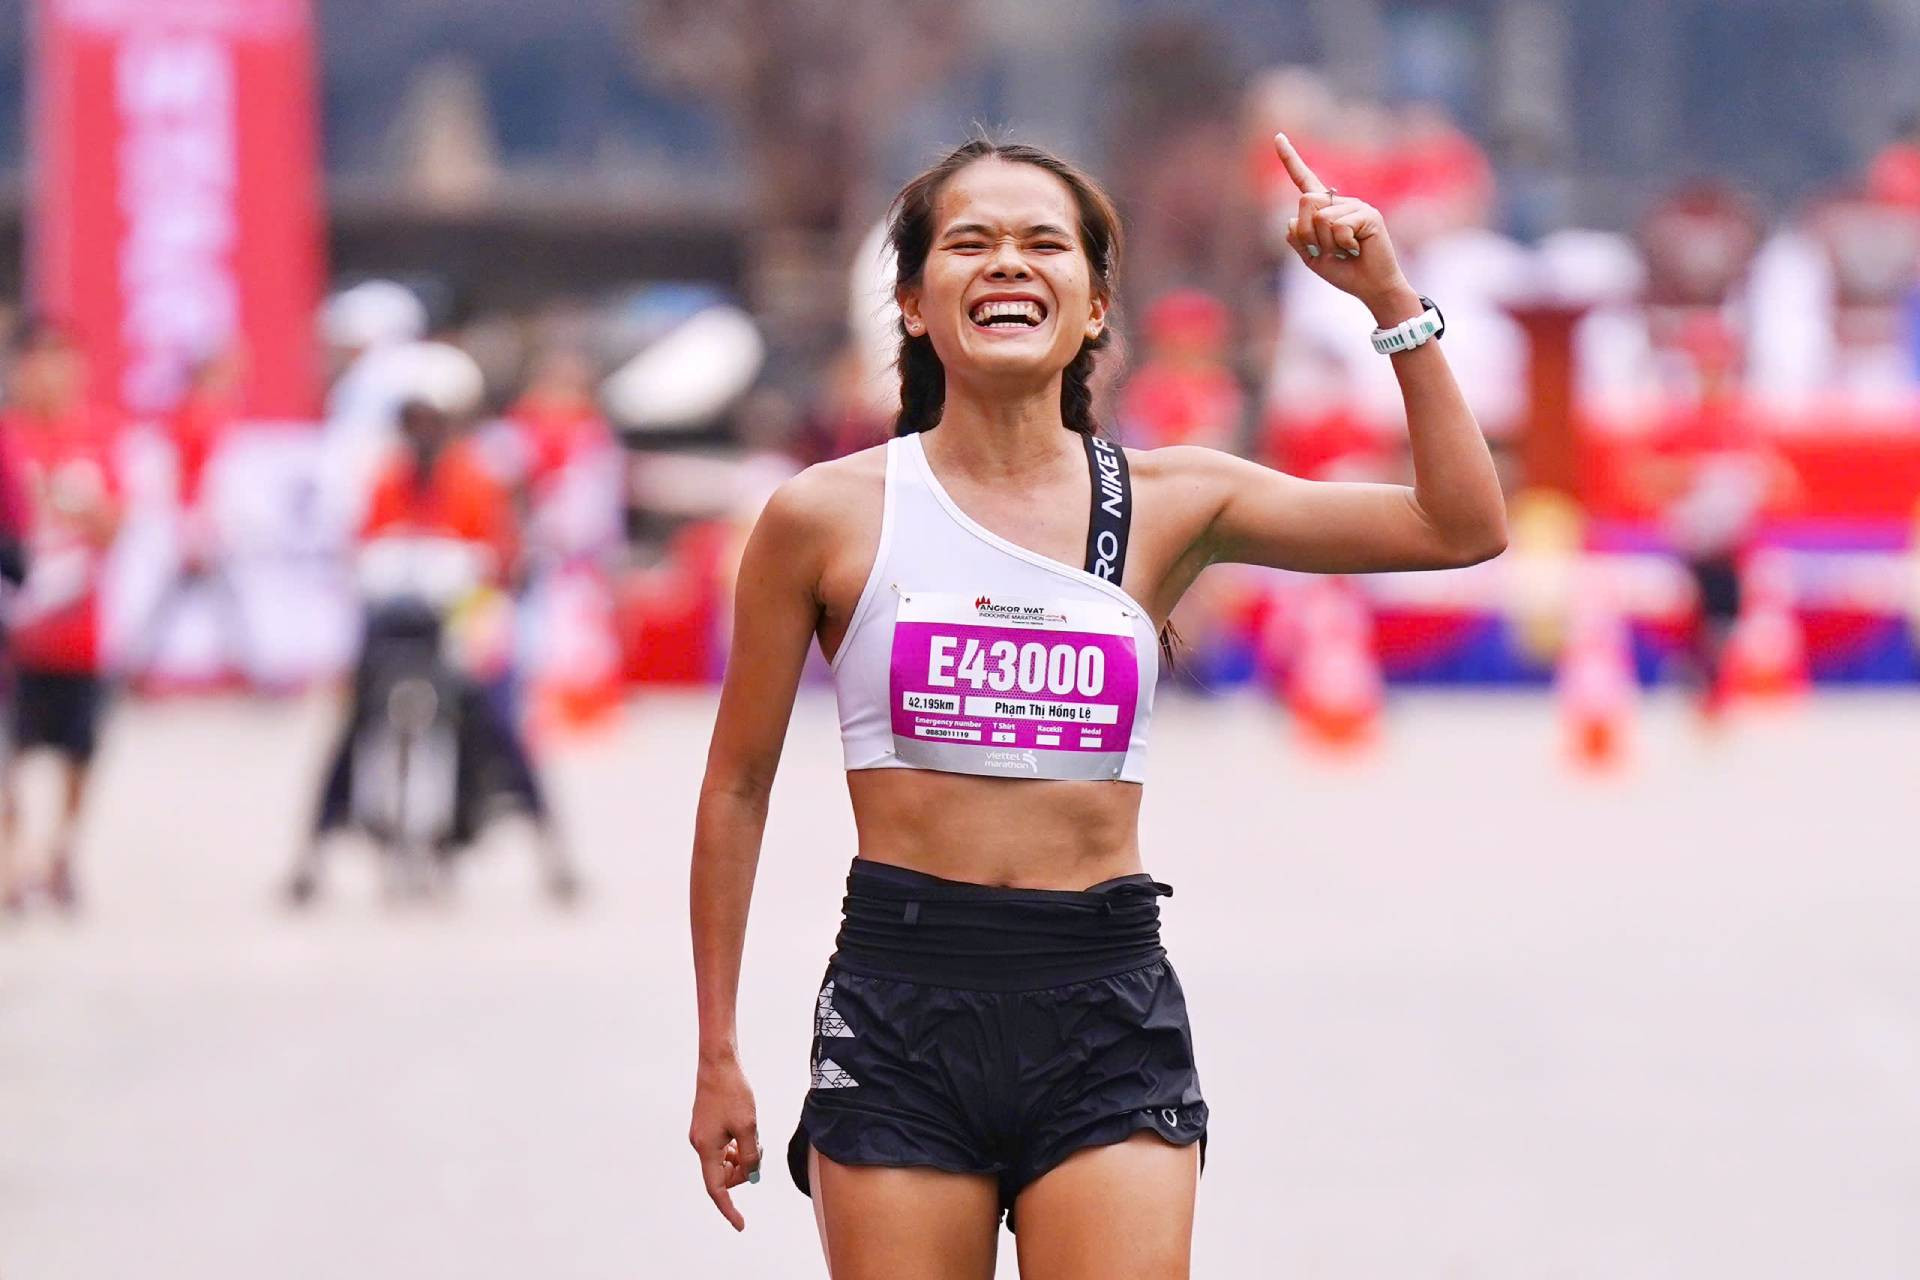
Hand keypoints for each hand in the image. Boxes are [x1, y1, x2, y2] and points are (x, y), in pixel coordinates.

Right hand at [689, 1053, 761, 1230]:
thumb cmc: (733, 1093)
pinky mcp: (706, 1127)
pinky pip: (722, 1148)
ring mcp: (702, 1136)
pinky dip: (736, 1146)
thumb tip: (752, 1176)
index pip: (716, 1189)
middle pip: (722, 1175)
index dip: (728, 1208)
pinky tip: (746, 1132)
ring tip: (754, 1138)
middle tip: (759, 1153)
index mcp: (706, 1148)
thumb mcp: (748, 1126)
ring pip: (724, 1160)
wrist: (718, 1064)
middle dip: (743, 1171)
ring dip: (742, 1157)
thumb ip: (750, 1155)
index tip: (740, 1225)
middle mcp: (700, 1145)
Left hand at [1274, 133, 1417, 319]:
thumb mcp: (1310, 257)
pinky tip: (1356, 249)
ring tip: (1344, 252)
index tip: (1278, 136)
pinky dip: (1342, 245)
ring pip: (1321, 218)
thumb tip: (1293, 218)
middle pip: (1306, 200)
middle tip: (1325, 250)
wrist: (1371, 287)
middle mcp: (1340, 202)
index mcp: (1324, 209)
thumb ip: (1297, 237)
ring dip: (1326, 244)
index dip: (1290, 159)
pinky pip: (1339, 227)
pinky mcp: (1369, 215)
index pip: (1304, 180)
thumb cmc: (1343, 272)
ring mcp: (1356, 206)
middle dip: (1308, 233)